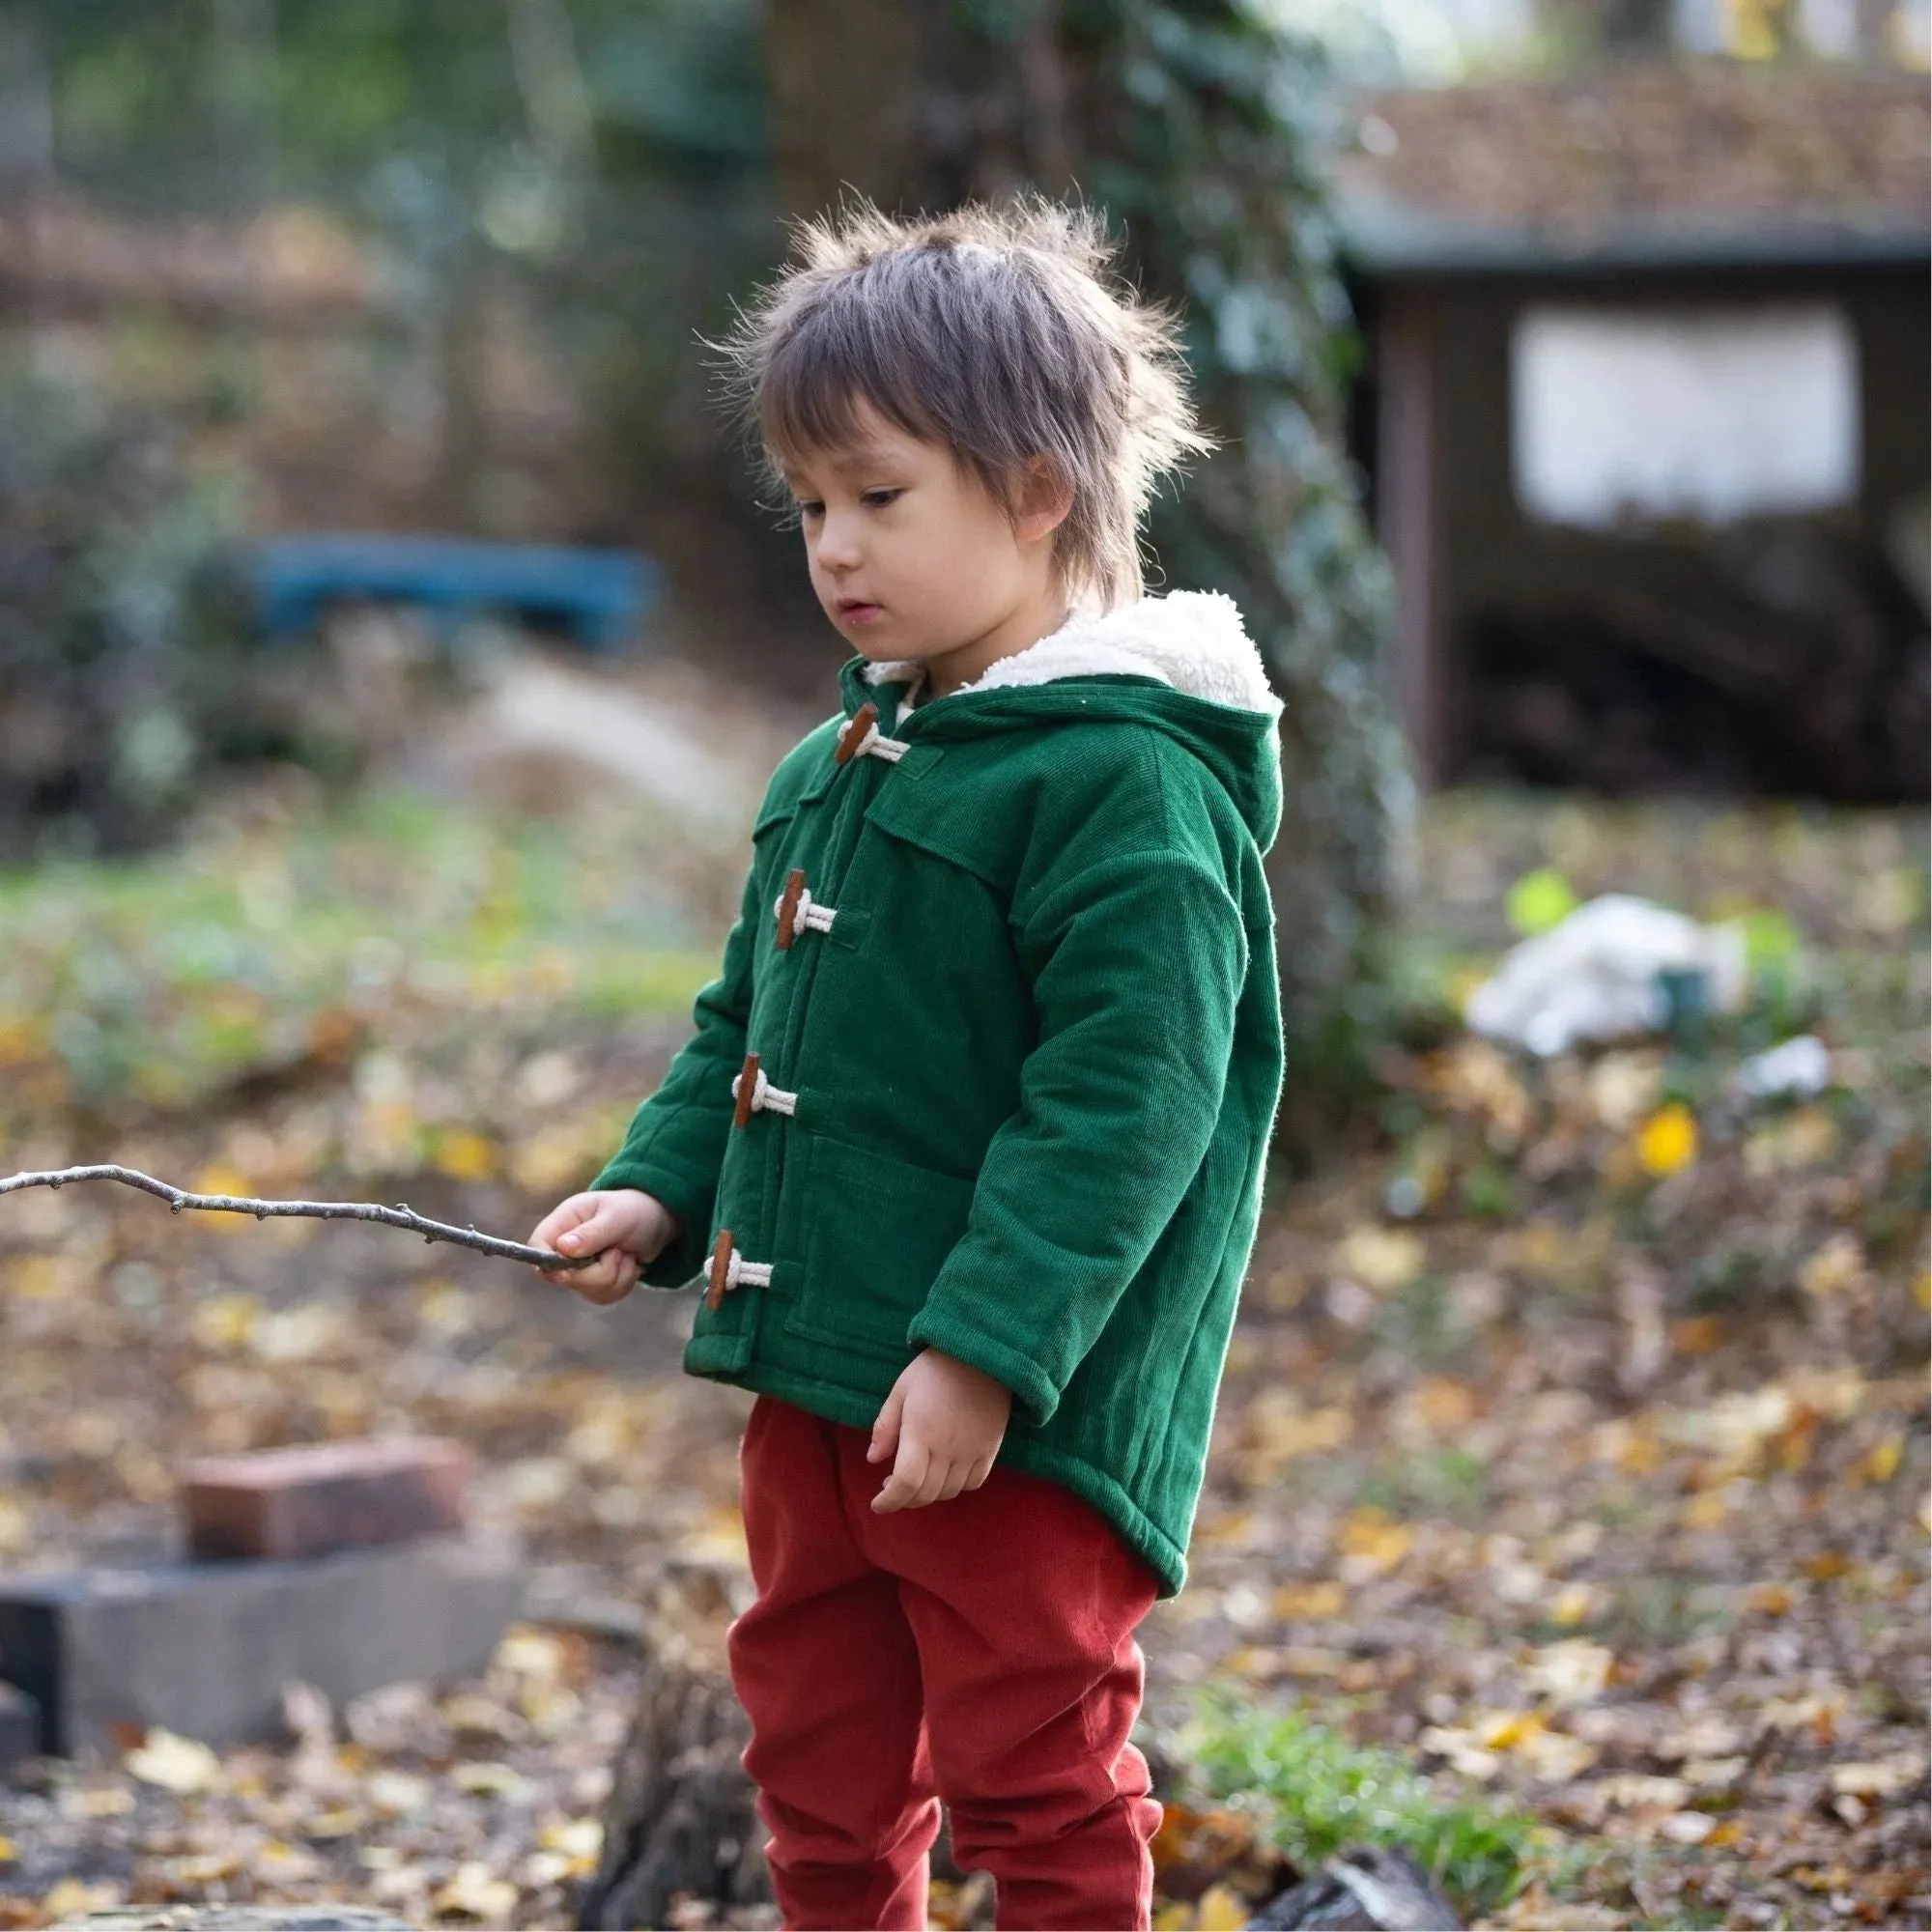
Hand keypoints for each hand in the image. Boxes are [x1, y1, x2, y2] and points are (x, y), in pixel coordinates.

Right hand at [528, 1189, 679, 1306]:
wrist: (656, 1221)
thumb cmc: (633, 1210)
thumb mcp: (616, 1217)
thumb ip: (591, 1233)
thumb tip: (563, 1247)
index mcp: (563, 1222)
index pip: (537, 1246)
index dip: (549, 1262)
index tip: (573, 1268)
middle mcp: (565, 1247)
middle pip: (563, 1277)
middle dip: (600, 1271)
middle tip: (618, 1251)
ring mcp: (578, 1268)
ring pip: (588, 1290)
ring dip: (616, 1276)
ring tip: (626, 1254)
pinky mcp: (594, 1284)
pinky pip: (603, 1296)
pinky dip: (623, 1283)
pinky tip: (629, 1266)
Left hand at [868, 1348, 1011, 1511]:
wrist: (982, 1354)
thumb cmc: (935, 1369)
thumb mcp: (901, 1390)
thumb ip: (885, 1426)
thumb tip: (873, 1459)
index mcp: (920, 1433)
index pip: (905, 1483)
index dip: (889, 1501)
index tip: (877, 1504)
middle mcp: (946, 1448)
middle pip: (925, 1493)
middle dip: (904, 1500)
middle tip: (893, 1487)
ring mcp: (971, 1451)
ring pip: (948, 1492)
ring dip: (929, 1495)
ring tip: (918, 1480)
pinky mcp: (990, 1449)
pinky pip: (973, 1482)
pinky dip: (956, 1487)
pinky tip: (946, 1475)